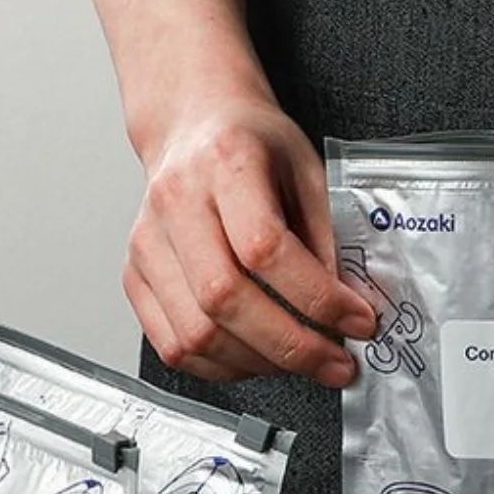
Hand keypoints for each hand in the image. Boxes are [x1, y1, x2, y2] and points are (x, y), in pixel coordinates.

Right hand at [124, 95, 376, 385]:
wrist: (193, 125)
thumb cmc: (252, 144)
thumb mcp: (309, 169)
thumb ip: (330, 234)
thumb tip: (350, 308)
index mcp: (225, 164)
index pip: (265, 248)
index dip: (317, 297)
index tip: (358, 321)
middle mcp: (176, 203)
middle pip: (225, 299)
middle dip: (292, 346)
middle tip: (337, 362)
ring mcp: (147, 244)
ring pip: (196, 333)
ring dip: (259, 364)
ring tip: (301, 361)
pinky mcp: (135, 277)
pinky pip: (173, 346)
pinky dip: (222, 368)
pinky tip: (258, 359)